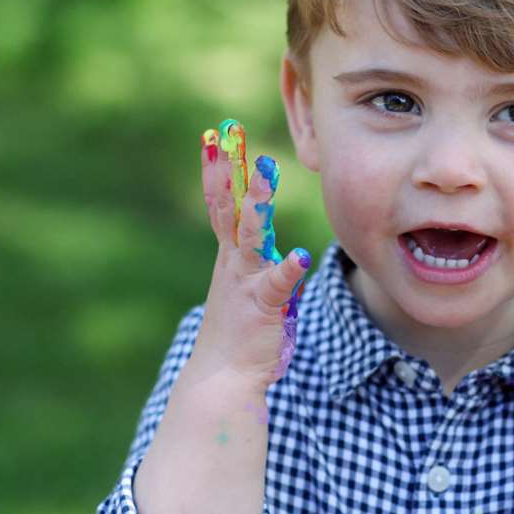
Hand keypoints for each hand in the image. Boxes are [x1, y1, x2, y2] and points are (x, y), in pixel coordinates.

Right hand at [186, 119, 311, 390]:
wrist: (222, 381)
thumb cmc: (239, 338)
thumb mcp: (249, 295)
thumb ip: (263, 270)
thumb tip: (285, 256)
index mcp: (230, 259)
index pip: (222, 205)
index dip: (218, 170)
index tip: (214, 137)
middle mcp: (234, 264)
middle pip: (228, 207)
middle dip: (227, 168)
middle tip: (226, 132)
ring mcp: (245, 282)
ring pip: (250, 235)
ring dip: (257, 203)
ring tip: (267, 171)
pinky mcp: (262, 306)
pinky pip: (277, 285)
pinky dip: (287, 271)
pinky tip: (300, 257)